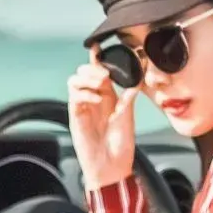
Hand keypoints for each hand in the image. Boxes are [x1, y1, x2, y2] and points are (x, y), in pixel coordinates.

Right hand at [67, 62, 137, 191]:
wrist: (111, 165)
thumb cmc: (120, 145)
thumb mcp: (128, 116)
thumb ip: (128, 96)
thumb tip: (138, 78)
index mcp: (108, 96)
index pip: (99, 72)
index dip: (97, 59)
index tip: (98, 47)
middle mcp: (94, 98)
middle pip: (84, 72)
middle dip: (92, 68)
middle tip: (104, 75)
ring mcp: (83, 106)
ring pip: (75, 81)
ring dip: (86, 78)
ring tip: (100, 84)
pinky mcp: (75, 116)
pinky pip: (74, 97)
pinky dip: (84, 93)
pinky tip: (97, 99)